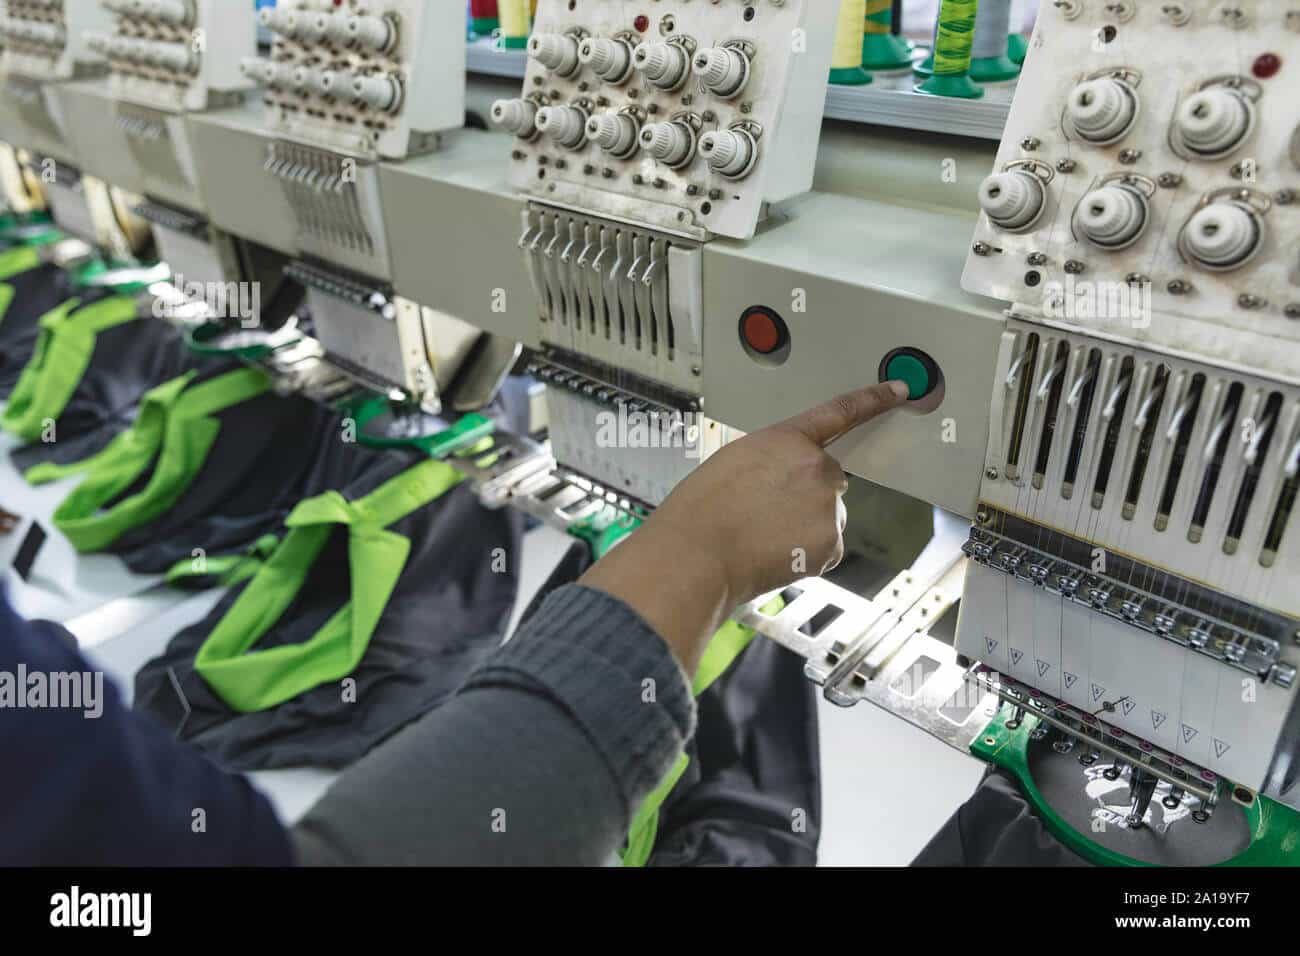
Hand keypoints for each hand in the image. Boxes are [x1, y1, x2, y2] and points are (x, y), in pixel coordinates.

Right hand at [581, 380, 909, 674]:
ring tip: (762, 535)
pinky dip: (807, 551)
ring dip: (805, 524)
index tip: (899, 390)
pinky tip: (775, 553)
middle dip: (806, 493)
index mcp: (788, 440)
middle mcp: (817, 468)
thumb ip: (774, 459)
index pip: (841, 412)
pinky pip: (826, 544)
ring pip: (826, 514)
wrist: (698, 555)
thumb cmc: (702, 509)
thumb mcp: (735, 460)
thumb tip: (788, 479)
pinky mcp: (832, 543)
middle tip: (766, 511)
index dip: (873, 399)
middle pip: (827, 478)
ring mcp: (828, 507)